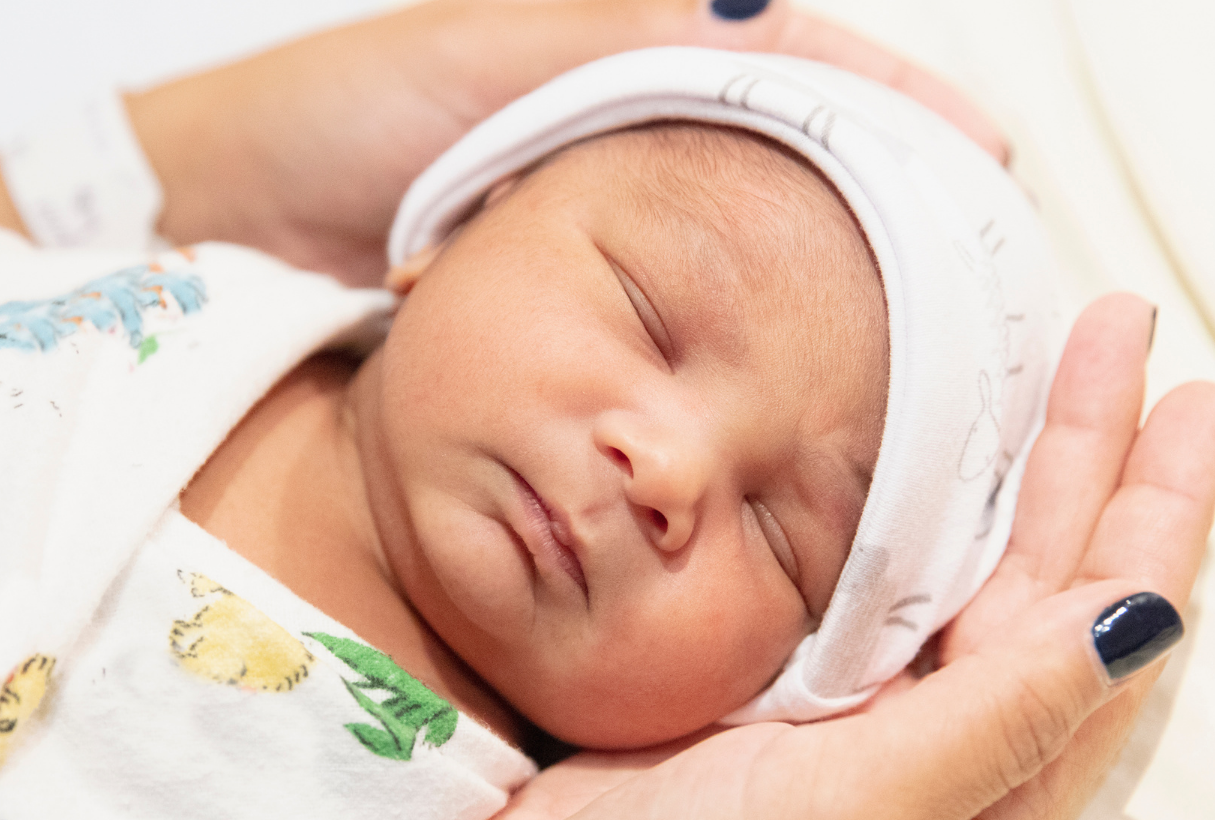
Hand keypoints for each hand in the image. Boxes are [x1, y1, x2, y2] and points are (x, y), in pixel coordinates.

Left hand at [126, 0, 1007, 286]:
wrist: (227, 218)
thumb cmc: (347, 114)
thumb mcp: (497, 50)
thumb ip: (634, 40)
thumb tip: (768, 20)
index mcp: (631, 56)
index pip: (800, 65)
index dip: (896, 108)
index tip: (987, 159)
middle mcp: (635, 142)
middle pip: (793, 170)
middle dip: (886, 213)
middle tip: (977, 276)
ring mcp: (605, 235)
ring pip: (745, 257)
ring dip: (825, 294)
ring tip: (914, 343)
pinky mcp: (567, 313)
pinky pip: (673, 326)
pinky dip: (732, 351)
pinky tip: (783, 388)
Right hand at [390, 294, 1214, 819]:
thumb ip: (990, 722)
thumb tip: (1139, 618)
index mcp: (981, 812)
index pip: (1101, 633)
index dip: (1150, 509)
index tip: (1185, 394)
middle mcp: (930, 768)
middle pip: (1042, 586)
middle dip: (1088, 459)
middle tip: (1120, 331)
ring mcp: (843, 733)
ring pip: (957, 577)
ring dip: (1005, 473)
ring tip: (1049, 371)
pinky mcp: (756, 703)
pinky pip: (858, 585)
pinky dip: (897, 506)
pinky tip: (915, 452)